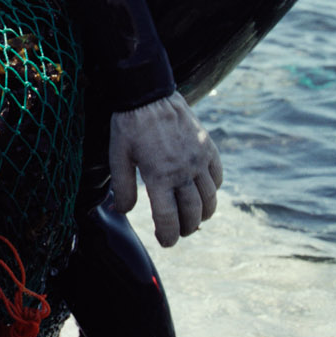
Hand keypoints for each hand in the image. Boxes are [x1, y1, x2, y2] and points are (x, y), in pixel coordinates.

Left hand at [109, 91, 221, 246]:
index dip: (168, 236)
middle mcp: (183, 170)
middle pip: (193, 213)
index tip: (166, 242)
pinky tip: (202, 193)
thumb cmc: (129, 125)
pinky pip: (217, 178)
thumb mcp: (118, 156)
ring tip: (192, 218)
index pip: (168, 218)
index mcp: (159, 175)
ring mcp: (199, 159)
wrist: (149, 94)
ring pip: (210, 199)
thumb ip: (122, 186)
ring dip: (203, 214)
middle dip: (186, 228)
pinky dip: (212, 191)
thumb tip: (122, 211)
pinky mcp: (208, 148)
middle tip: (178, 232)